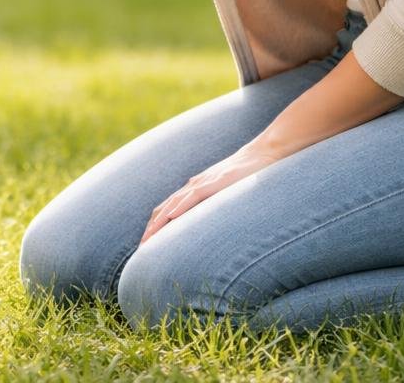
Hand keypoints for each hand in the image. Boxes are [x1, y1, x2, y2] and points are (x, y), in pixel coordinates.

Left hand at [139, 143, 281, 245]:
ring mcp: (203, 183)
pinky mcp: (216, 182)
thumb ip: (214, 205)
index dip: (154, 227)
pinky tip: (171, 218)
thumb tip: (209, 226)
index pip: (166, 211)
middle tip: (140, 250)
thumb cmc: (245, 176)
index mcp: (193, 190)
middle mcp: (192, 187)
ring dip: (159, 223)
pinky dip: (180, 207)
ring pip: (173, 205)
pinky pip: (194, 196)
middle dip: (150, 230)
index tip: (146, 246)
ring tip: (148, 240)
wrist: (263, 154)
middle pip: (163, 210)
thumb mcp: (225, 193)